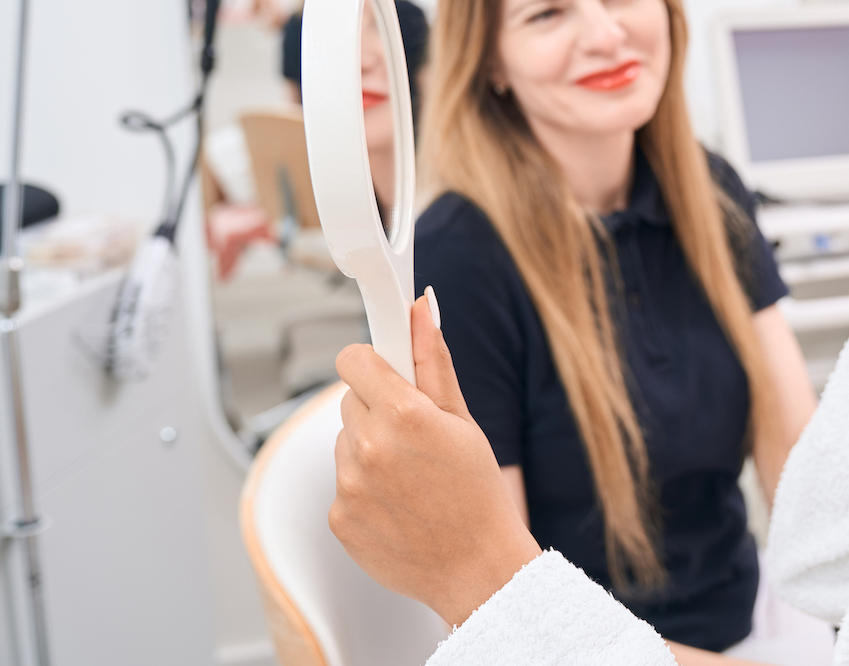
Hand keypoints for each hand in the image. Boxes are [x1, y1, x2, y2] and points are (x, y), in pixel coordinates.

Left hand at [330, 292, 541, 625]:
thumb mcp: (463, 421)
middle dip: (377, 410)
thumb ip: (433, 362)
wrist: (478, 570)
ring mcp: (349, 485)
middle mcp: (369, 446)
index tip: (382, 370)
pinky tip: (399, 504)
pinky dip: (364, 489)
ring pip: (345, 443)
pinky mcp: (338, 518)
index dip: (371, 363)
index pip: (355, 360)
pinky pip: (342, 484)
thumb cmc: (478, 494)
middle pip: (350, 401)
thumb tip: (419, 309)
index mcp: (404, 414)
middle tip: (415, 437)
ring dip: (369, 450)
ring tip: (411, 477)